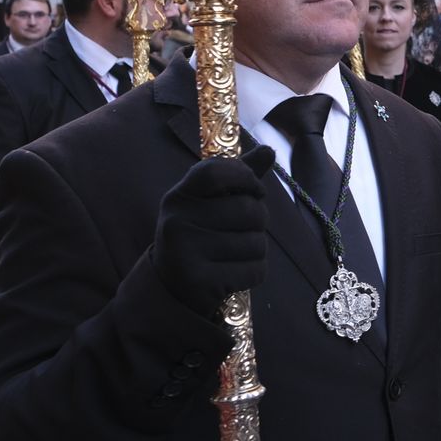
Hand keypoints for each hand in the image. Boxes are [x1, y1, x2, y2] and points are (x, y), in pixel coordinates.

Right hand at [150, 146, 274, 316]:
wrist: (171, 290)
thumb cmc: (199, 237)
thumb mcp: (209, 204)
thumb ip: (238, 178)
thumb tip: (269, 150)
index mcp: (178, 197)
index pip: (216, 170)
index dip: (246, 177)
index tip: (255, 191)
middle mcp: (176, 222)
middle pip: (249, 209)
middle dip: (259, 221)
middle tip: (243, 230)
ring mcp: (185, 252)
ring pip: (256, 242)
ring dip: (257, 250)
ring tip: (235, 254)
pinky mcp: (200, 282)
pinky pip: (255, 270)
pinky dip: (254, 273)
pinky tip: (234, 274)